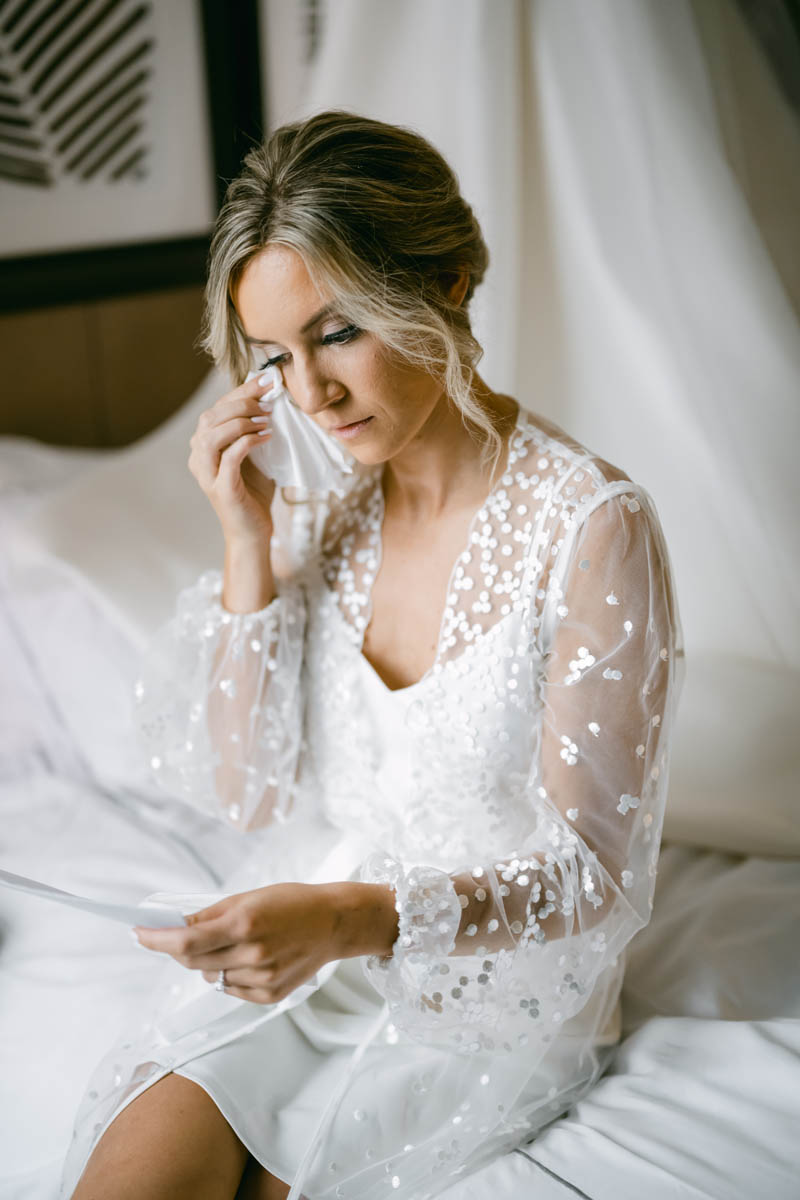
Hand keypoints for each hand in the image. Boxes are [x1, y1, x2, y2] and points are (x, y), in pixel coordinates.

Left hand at [133, 883, 383, 1005]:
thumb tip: (174, 927)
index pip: (185, 940)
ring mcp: (262, 979)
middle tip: (170, 936)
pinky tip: (251, 957)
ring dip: (209, 961)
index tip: (137, 933)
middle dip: (176, 949)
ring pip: (212, 976)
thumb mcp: (248, 897)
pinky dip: (229, 973)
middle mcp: (252, 954)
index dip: (156, 939)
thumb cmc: (292, 902)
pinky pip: (231, 988)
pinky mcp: (270, 996)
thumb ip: (210, 915)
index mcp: (245, 923)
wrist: (334, 922)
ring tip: (234, 942)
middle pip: (192, 961)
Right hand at [188, 372, 277, 544]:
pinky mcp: (221, 489)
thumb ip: (252, 431)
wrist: (253, 532)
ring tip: (265, 420)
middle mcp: (198, 459)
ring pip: (212, 435)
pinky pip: (229, 458)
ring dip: (240, 422)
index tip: (265, 381)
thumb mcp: (253, 456)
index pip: (216, 410)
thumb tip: (269, 399)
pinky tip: (265, 437)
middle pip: (210, 418)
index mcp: (202, 447)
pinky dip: (247, 442)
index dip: (240, 392)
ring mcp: (207, 475)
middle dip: (240, 404)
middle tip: (267, 403)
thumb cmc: (253, 493)